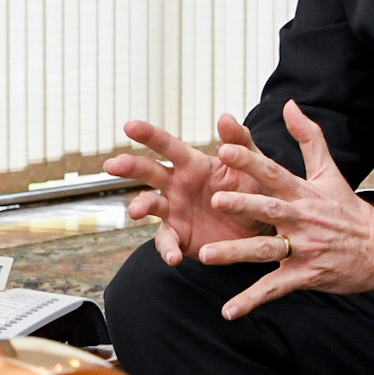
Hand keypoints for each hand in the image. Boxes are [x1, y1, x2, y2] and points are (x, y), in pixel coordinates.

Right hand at [103, 114, 271, 265]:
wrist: (261, 228)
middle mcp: (176, 185)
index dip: (148, 135)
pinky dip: (168, 249)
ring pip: (149, 204)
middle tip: (113, 164)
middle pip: (148, 172)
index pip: (167, 145)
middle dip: (130, 166)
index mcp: (192, 164)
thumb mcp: (251, 165)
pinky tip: (174, 257)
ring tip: (136, 211)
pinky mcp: (178, 236)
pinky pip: (167, 242)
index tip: (129, 126)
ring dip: (139, 206)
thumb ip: (240, 142)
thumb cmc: (253, 189)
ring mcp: (173, 211)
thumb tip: (226, 117)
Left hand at [200, 102, 373, 319]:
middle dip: (245, 203)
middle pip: (270, 209)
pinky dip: (251, 300)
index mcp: (304, 192)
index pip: (274, 172)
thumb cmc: (347, 209)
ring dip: (237, 253)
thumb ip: (308, 137)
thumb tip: (290, 104)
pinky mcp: (306, 276)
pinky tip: (229, 311)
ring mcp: (304, 249)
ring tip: (207, 255)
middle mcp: (302, 219)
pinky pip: (274, 288)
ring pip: (267, 251)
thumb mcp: (330, 172)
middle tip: (217, 197)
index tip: (226, 149)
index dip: (251, 161)